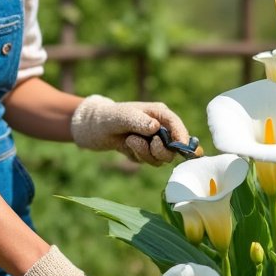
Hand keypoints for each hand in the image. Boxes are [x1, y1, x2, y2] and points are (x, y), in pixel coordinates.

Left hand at [70, 95, 196, 164]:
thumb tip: (156, 128)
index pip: (177, 125)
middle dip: (160, 150)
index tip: (183, 148)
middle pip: (174, 147)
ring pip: (162, 157)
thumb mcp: (122, 116)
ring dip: (146, 153)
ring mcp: (153, 141)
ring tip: (130, 141)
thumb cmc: (108, 117)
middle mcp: (160, 128)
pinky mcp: (146, 152)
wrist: (93, 128)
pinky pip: (149, 162)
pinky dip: (138, 157)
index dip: (183, 137)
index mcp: (159, 114)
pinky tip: (127, 146)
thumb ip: (138, 121)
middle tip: (149, 144)